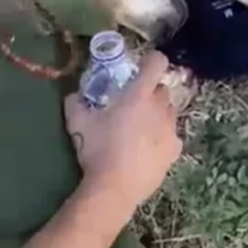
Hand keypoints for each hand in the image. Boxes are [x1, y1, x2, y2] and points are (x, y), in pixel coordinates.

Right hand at [64, 51, 182, 212]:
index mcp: (139, 95)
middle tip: (133, 104)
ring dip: (158, 114)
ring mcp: (171, 130)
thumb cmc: (97, 149)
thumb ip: (74, 103)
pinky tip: (148, 149)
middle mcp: (160, 108)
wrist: (115, 188)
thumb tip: (73, 96)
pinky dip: (162, 137)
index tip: (140, 67)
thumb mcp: (77, 123)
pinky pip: (172, 136)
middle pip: (162, 89)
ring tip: (141, 129)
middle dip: (150, 92)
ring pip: (169, 112)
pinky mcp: (175, 151)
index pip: (157, 63)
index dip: (151, 60)